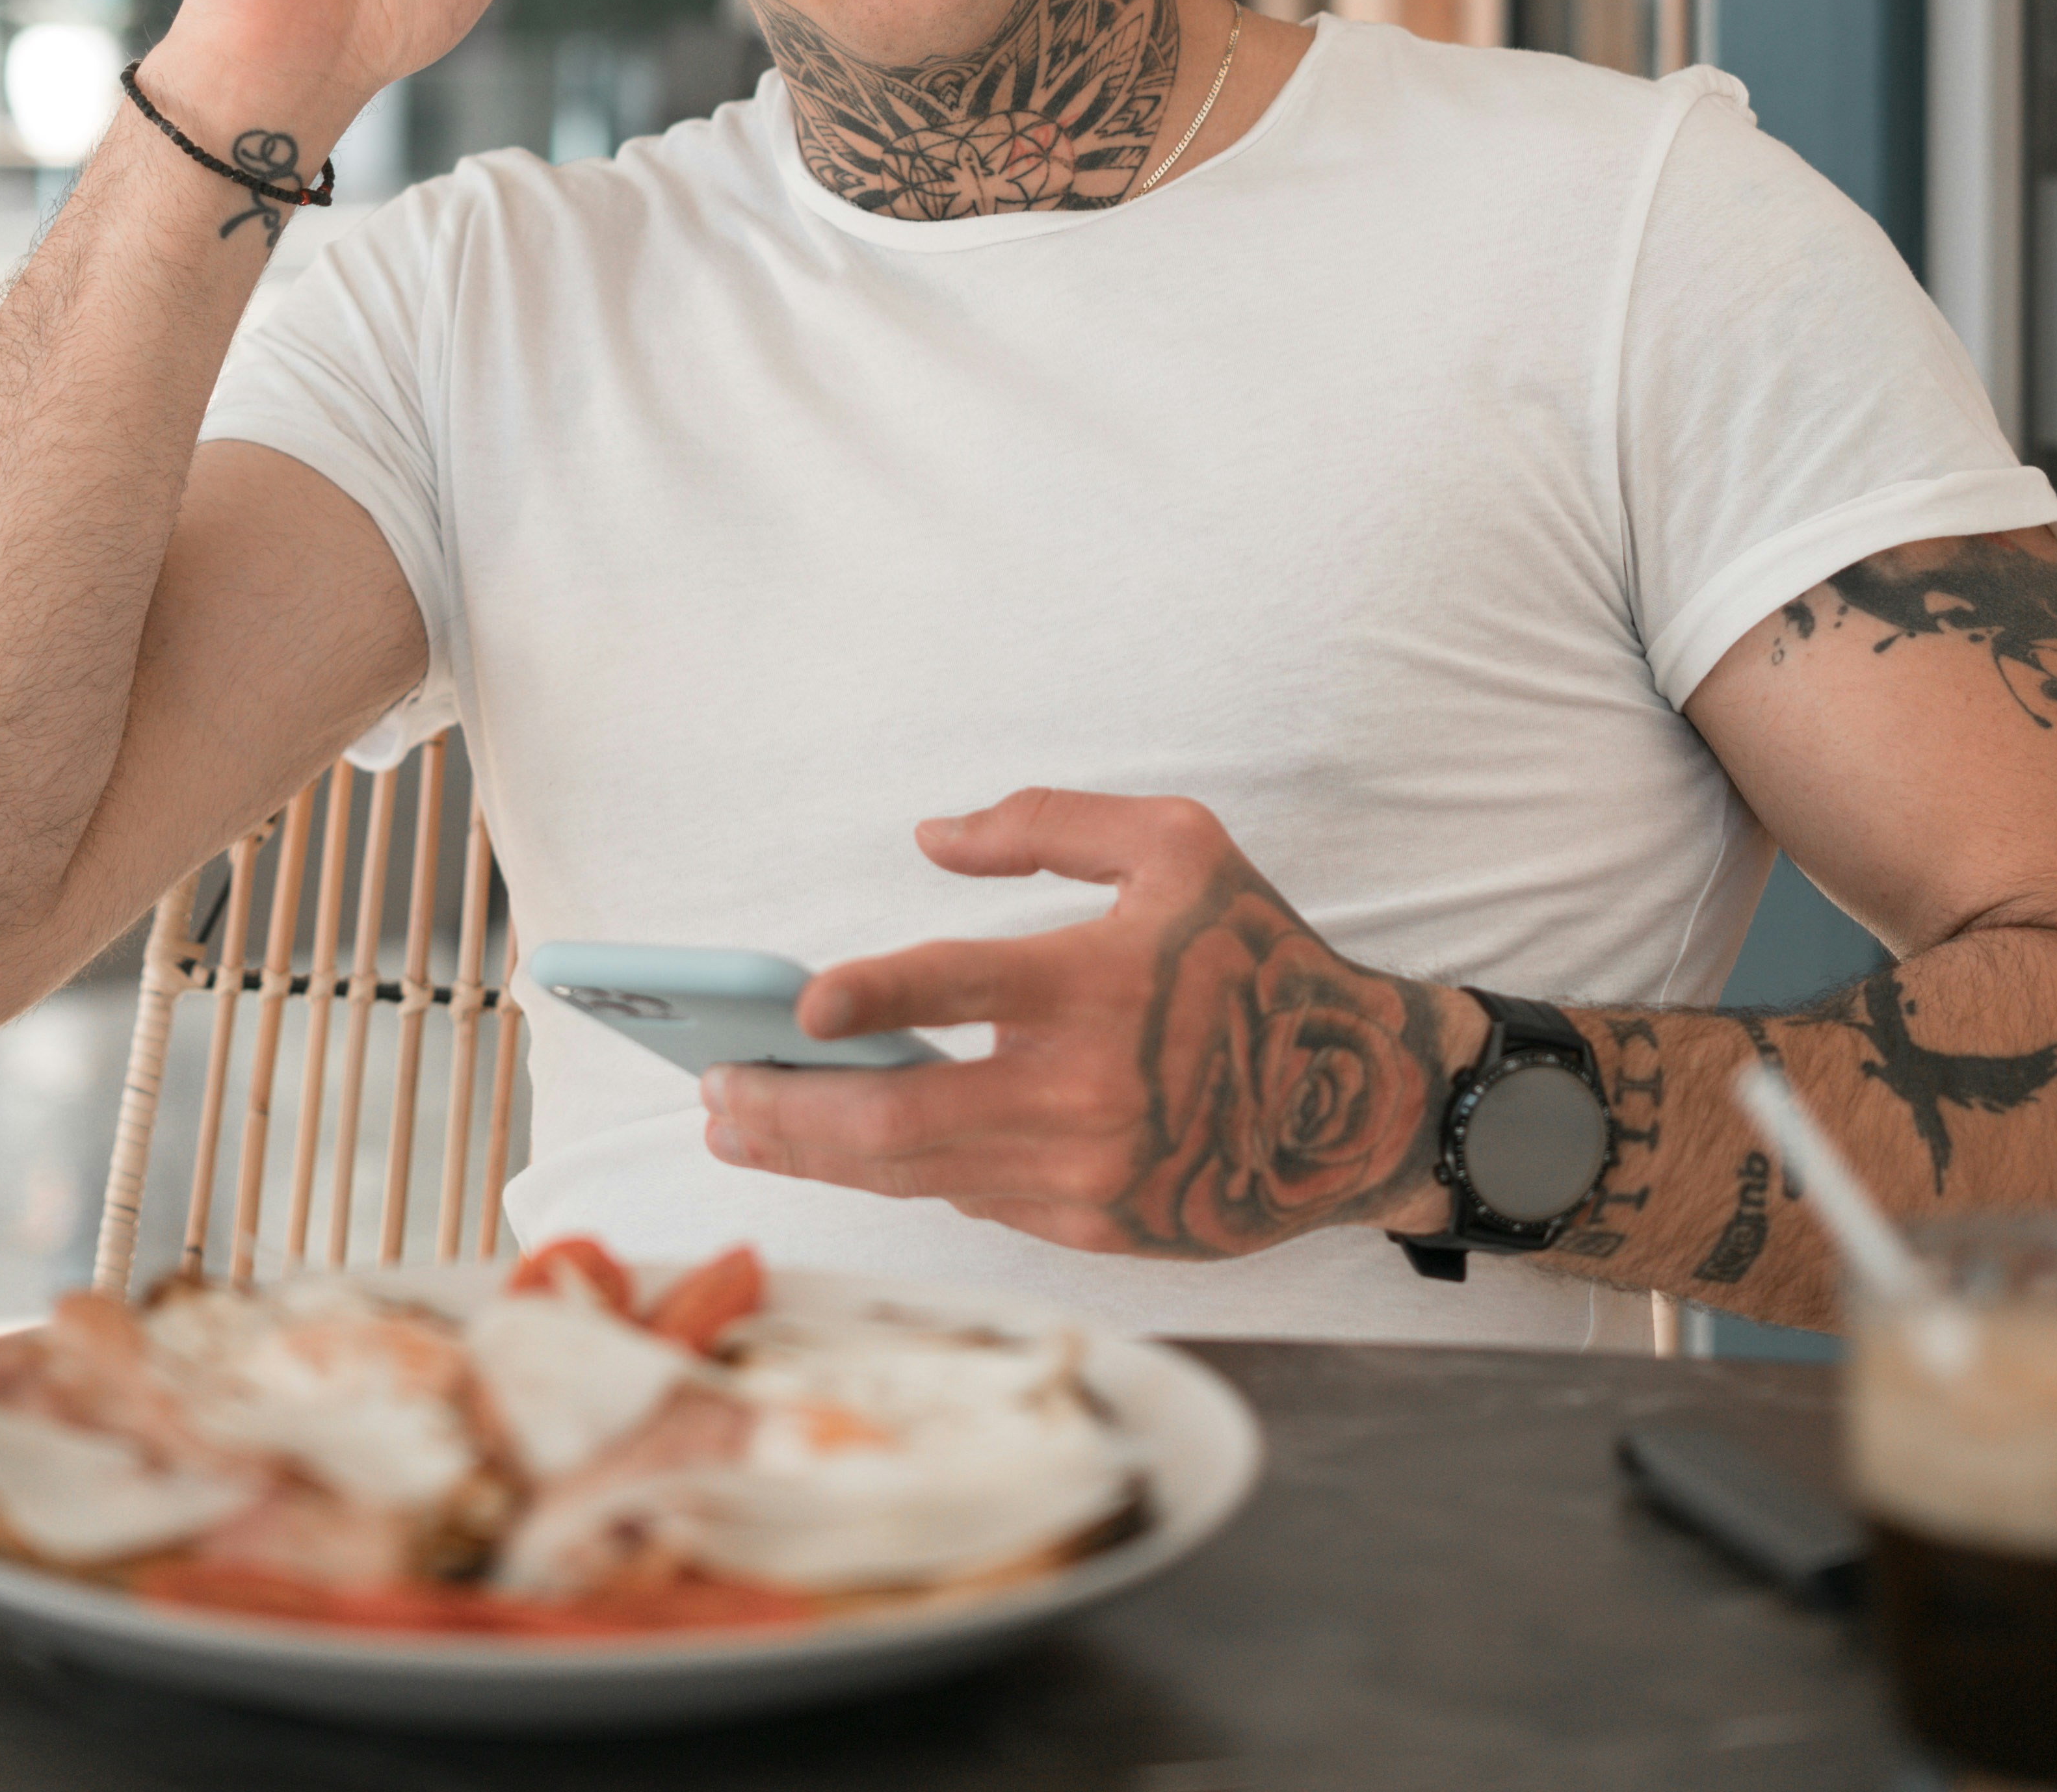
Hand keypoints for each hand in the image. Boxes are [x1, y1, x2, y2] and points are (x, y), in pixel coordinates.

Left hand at [700, 790, 1473, 1258]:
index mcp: (1099, 982)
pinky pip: (966, 1197)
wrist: (1344, 1105)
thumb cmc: (1253, 955)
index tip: (802, 1005)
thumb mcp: (1177, 844)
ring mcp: (1080, 1175)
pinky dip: (899, 1169)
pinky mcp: (1086, 1229)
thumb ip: (1049, 826)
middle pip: (901, 1117)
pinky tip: (844, 1144)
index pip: (966, 986)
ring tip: (736, 1125)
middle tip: (712, 1088)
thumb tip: (931, 839)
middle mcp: (1082, 1090)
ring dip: (812, 1151)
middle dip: (789, 1109)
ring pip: (912, 1173)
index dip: (878, 996)